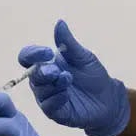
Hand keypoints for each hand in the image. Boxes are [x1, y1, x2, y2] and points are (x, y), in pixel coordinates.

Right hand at [19, 20, 129, 135]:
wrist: (108, 99)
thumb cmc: (93, 76)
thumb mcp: (83, 57)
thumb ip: (69, 43)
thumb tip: (60, 22)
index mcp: (47, 64)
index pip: (27, 57)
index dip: (32, 54)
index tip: (47, 52)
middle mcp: (43, 81)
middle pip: (32, 75)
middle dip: (43, 72)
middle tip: (57, 71)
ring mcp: (48, 97)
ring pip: (40, 91)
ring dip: (53, 84)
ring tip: (68, 79)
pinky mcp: (55, 112)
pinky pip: (48, 106)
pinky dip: (56, 98)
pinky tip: (66, 94)